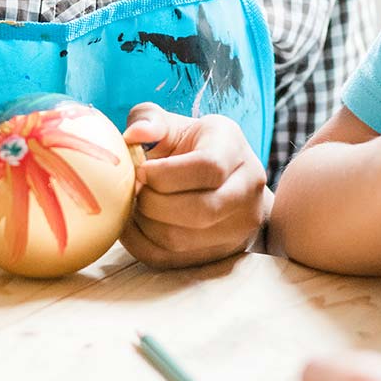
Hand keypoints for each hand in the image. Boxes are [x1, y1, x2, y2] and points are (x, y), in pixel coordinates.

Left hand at [120, 103, 267, 268]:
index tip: (140, 171)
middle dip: (153, 203)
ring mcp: (241, 225)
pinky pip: (175, 260)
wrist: (225, 180)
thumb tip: (135, 135)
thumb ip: (149, 120)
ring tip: (133, 207)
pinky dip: (145, 246)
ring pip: (184, 240)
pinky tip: (136, 226)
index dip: (165, 174)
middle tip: (132, 192)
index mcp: (234, 147)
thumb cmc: (191, 147)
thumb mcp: (174, 125)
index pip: (208, 167)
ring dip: (146, 226)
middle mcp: (248, 188)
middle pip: (200, 210)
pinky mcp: (224, 253)